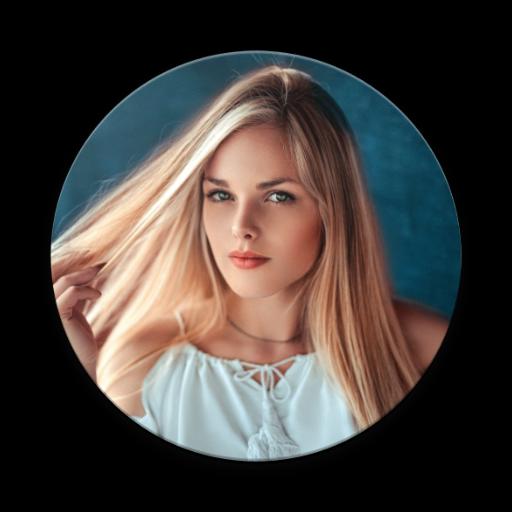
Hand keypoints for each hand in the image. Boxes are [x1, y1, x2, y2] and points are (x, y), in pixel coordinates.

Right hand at [53, 265, 103, 380]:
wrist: (83, 366)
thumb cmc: (82, 346)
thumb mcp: (78, 318)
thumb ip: (77, 301)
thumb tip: (88, 280)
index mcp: (52, 309)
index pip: (59, 284)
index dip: (75, 273)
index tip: (94, 267)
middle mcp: (50, 308)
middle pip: (60, 280)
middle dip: (80, 271)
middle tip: (100, 265)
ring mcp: (52, 311)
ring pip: (64, 283)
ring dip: (84, 276)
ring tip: (100, 275)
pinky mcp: (58, 315)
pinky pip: (70, 293)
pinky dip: (86, 290)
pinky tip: (98, 295)